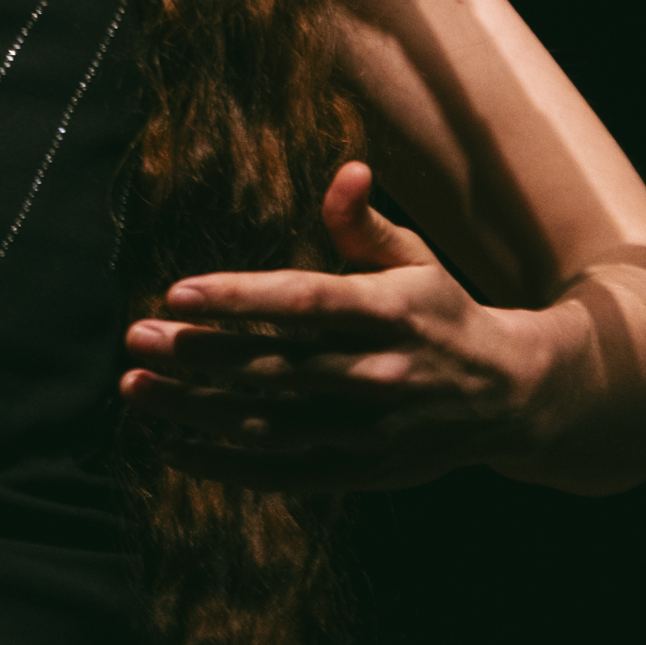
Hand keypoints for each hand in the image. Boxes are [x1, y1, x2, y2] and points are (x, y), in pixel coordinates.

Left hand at [118, 162, 547, 491]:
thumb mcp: (414, 257)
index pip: (305, 303)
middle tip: (136, 339)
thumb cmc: (442, 310)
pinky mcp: (363, 471)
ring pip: (271, 425)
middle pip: (275, 368)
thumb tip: (347, 169)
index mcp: (391, 312)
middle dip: (200, 355)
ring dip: (198, 411)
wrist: (510, 395)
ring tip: (135, 390)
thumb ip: (365, 222)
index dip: (240, 298)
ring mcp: (370, 431)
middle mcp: (379, 374)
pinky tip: (175, 451)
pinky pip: (286, 475)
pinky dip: (228, 468)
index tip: (177, 290)